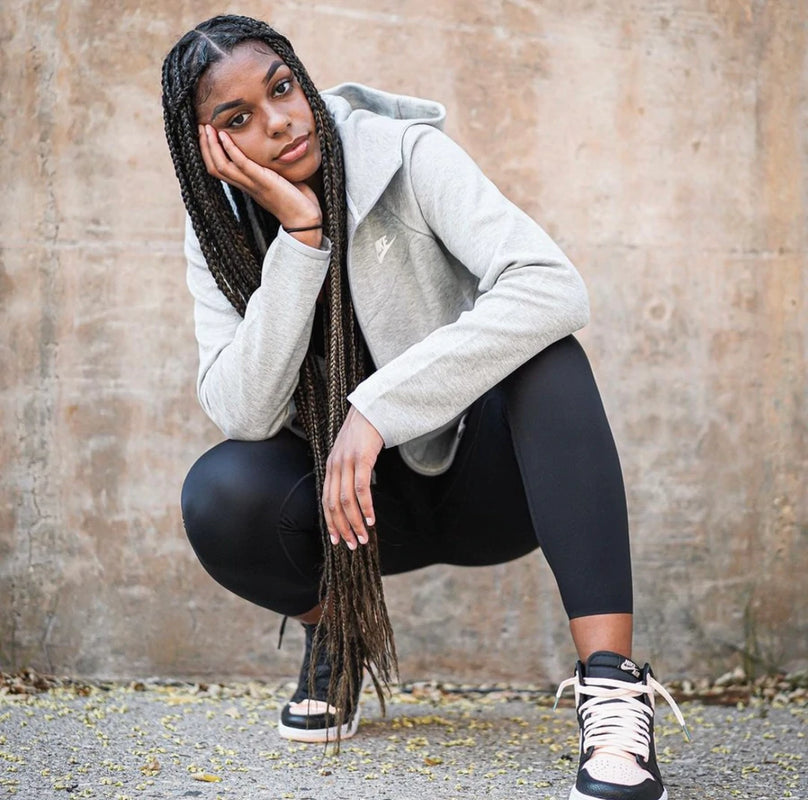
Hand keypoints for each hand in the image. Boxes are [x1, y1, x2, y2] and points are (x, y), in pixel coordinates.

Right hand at [198, 125, 321, 241]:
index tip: (206, 134)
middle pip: (214, 167)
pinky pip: (240, 164)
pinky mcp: (262, 182)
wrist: (305, 219)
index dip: (209, 152)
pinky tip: (224, 135)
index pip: (220, 170)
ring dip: (211, 146)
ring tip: (206, 128)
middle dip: (204, 146)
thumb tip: (276, 154)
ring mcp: (253, 184)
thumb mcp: (280, 181)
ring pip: (221, 167)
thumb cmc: (297, 201)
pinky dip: (230, 149)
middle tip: (199, 127)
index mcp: (248, 186)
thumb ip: (273, 169)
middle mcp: (246, 185)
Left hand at [323, 407, 383, 549]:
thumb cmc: (364, 433)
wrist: (371, 409)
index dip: (330, 523)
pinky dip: (365, 506)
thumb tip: (353, 495)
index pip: (326, 501)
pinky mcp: (361, 459)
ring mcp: (347, 462)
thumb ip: (348, 471)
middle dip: (343, 528)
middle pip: (333, 505)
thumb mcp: (351, 453)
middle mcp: (335, 466)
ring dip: (355, 522)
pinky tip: (371, 519)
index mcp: (330, 467)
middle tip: (353, 545)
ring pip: (346, 501)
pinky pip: (361, 489)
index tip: (337, 540)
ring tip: (364, 537)